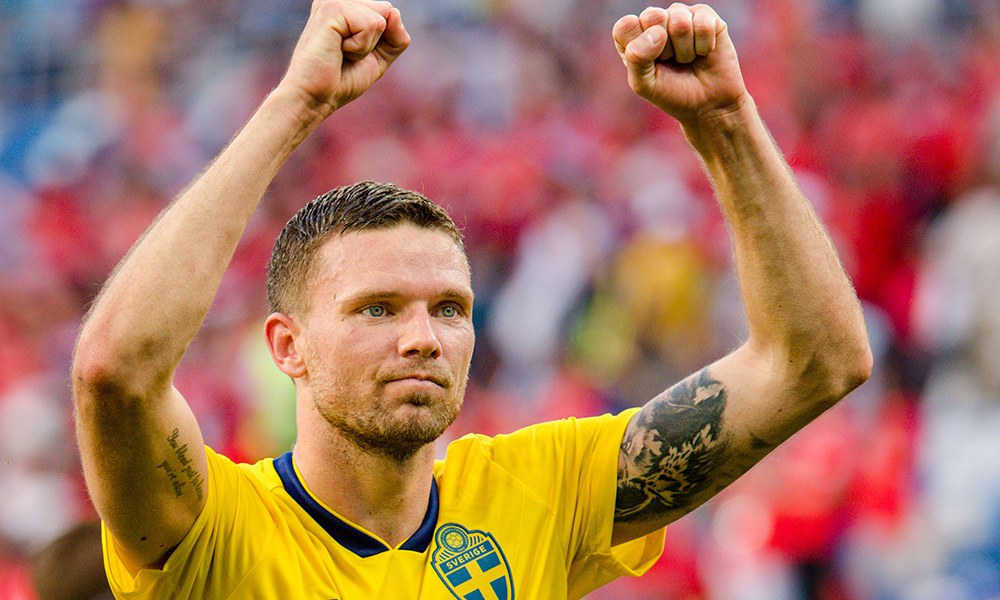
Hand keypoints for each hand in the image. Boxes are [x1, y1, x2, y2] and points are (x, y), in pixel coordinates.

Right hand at [279, 0, 409, 117]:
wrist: (315, 97)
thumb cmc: (342, 80)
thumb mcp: (379, 57)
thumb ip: (395, 36)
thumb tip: (395, 11)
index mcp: (347, 5)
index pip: (388, 11)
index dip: (382, 38)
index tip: (353, 51)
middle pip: (387, 10)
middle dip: (375, 41)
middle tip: (346, 53)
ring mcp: (334, 1)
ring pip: (381, 18)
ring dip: (366, 45)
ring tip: (341, 52)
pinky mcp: (331, 9)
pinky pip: (371, 24)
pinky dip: (361, 46)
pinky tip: (338, 50)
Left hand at [613, 4, 746, 124]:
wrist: (709, 104)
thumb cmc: (672, 93)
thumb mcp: (645, 84)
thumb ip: (636, 58)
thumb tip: (657, 32)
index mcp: (633, 36)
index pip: (625, 26)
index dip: (639, 46)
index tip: (651, 64)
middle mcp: (655, 21)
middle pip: (653, 17)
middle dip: (665, 49)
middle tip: (671, 61)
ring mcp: (680, 15)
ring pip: (680, 22)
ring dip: (686, 50)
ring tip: (688, 60)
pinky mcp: (706, 16)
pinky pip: (703, 24)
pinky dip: (704, 46)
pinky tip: (704, 52)